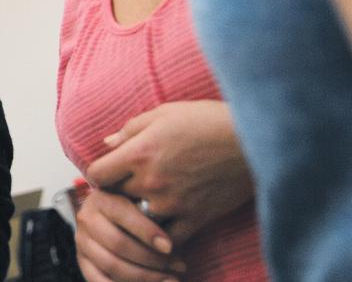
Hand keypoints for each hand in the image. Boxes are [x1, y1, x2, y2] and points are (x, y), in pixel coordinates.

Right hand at [75, 187, 183, 281]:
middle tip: (179, 266)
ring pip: (112, 265)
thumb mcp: (140, 202)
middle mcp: (87, 219)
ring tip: (171, 279)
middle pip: (119, 244)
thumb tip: (167, 242)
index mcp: (101, 198)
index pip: (123, 215)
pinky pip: (99, 281)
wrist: (111, 216)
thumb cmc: (136, 209)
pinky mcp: (83, 262)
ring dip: (145, 277)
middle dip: (152, 259)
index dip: (147, 232)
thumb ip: (150, 213)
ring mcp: (82, 242)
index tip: (169, 247)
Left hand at [86, 100, 254, 244]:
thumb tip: (107, 143)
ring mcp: (173, 203)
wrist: (254, 140)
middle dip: (120, 190)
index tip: (109, 172)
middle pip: (117, 196)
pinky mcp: (196, 218)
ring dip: (140, 212)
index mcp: (139, 152)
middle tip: (131, 185)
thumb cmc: (208, 120)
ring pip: (139, 219)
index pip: (97, 174)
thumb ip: (130, 130)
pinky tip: (167, 225)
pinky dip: (164, 235)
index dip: (101, 173)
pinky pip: (168, 238)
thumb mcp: (164, 113)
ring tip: (151, 202)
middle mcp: (151, 181)